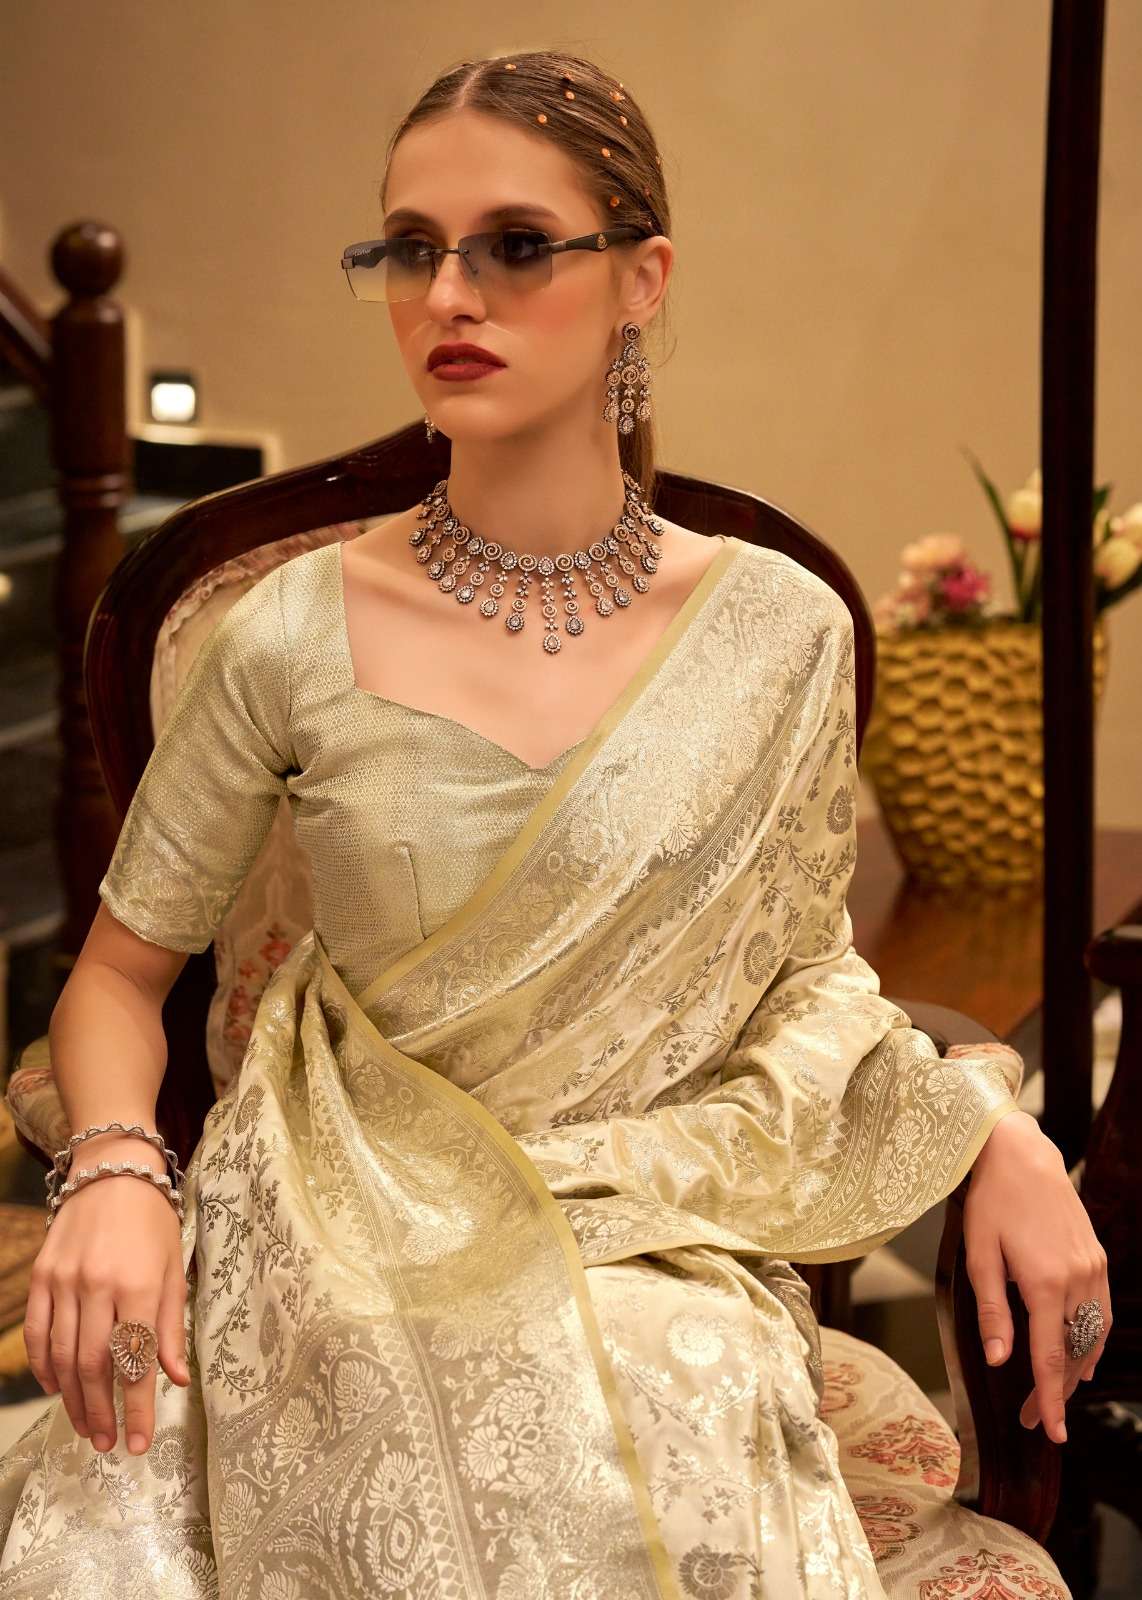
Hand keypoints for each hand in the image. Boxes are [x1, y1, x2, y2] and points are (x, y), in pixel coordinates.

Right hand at [23, 1137, 191, 1456]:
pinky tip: (57, 1388)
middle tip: (108, 1444)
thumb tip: (175, 1380)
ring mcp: (65, 1281)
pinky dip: (46, 1367)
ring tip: (87, 1427)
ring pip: (65, 1356)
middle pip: (96, 1366)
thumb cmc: (153, 1221)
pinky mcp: (42, 1276)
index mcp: (141, 1284)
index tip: (141, 1444)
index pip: (138, 1361)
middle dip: (102, 1412)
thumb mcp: (174, 1268)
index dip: (139, 1408)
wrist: (112, 1170)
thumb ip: (171, 1327)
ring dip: (74, 1399)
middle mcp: (99, 1285)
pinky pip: (39, 1333)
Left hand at [963, 1109, 1110, 1444]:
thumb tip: (1000, 1361)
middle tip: (1034, 1419)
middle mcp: (1077, 1279)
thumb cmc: (991, 1201)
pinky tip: (1082, 1356)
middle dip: (1055, 1391)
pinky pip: (1101, 1311)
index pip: (1050, 1357)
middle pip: (1073, 1353)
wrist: (1021, 1154)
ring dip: (1076, 1369)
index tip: (1050, 1433)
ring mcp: (1093, 1268)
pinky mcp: (1097, 1257)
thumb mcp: (979, 1255)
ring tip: (1055, 1395)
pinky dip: (1092, 1340)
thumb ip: (992, 1311)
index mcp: (1045, 1283)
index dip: (1049, 1399)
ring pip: (1093, 1335)